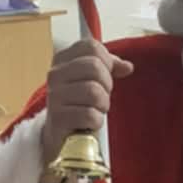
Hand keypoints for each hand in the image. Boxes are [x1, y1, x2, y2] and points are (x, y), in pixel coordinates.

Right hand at [42, 38, 134, 167]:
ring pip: (93, 91)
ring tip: (96, 110)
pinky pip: (89, 115)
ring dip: (102, 105)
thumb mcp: (91, 80)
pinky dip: (96, 121)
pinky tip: (90, 123)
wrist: (59, 135)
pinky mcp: (58, 117)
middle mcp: (55, 74)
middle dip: (107, 85)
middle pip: (94, 67)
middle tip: (101, 97)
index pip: (91, 47)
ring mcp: (55, 96)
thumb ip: (108, 68)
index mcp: (63, 59)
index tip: (106, 74)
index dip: (107, 61)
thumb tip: (127, 67)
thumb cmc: (77, 104)